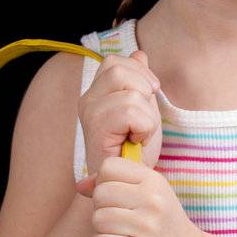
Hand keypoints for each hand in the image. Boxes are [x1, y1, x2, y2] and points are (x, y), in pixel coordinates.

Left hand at [76, 155, 204, 236]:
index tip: (118, 198)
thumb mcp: (147, 196)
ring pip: (98, 219)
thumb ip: (114, 185)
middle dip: (102, 209)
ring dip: (103, 231)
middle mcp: (152, 199)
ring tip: (123, 236)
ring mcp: (147, 225)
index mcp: (153, 180)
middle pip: (100, 194)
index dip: (105, 182)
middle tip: (120, 221)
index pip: (108, 166)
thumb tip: (80, 185)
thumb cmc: (162, 224)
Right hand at [79, 49, 162, 177]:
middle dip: (144, 92)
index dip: (139, 73)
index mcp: (95, 94)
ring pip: (130, 92)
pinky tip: (137, 142)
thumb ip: (138, 80)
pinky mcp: (97, 130)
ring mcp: (89, 115)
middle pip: (120, 69)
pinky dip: (145, 128)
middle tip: (143, 120)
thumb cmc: (135, 151)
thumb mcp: (143, 108)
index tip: (149, 96)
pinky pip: (133, 111)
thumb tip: (139, 53)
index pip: (115, 62)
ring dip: (147, 116)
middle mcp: (87, 102)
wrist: (128, 184)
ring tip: (139, 134)